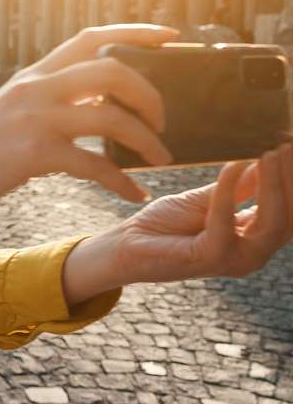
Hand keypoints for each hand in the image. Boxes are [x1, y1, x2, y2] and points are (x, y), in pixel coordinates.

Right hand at [0, 24, 179, 233]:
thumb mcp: (15, 107)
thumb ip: (52, 97)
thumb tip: (101, 101)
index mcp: (35, 74)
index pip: (92, 37)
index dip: (136, 33)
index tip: (172, 38)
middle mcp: (36, 88)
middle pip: (112, 71)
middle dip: (150, 95)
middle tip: (161, 122)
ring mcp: (33, 119)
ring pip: (110, 118)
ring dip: (146, 141)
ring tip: (160, 159)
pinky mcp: (32, 154)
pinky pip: (94, 166)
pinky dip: (122, 182)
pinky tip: (134, 194)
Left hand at [116, 144, 292, 282]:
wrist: (127, 245)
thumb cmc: (166, 223)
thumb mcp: (208, 197)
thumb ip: (240, 186)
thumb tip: (268, 158)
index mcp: (255, 239)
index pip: (289, 209)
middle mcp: (253, 254)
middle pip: (290, 217)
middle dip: (292, 179)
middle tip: (291, 144)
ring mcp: (235, 260)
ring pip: (272, 223)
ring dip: (273, 185)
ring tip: (271, 152)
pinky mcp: (211, 258)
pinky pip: (226, 222)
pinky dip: (229, 191)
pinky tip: (231, 166)